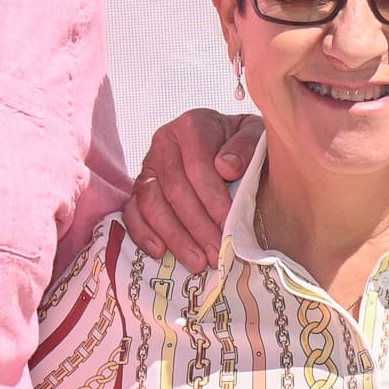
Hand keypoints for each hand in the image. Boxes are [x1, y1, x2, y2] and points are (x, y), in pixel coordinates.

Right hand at [127, 107, 258, 268]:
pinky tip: (160, 253)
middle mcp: (164, 142)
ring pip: (151, 203)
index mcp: (193, 126)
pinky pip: (132, 211)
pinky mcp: (140, 187)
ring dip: (174, 236)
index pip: (198, 167)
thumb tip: (226, 167)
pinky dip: (142, 233)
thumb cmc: (243, 143)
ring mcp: (148, 165)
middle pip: (174, 189)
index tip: (229, 227)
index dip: (213, 200)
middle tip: (217, 254)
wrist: (228, 142)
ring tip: (197, 262)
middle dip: (197, 227)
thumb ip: (246, 146)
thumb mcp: (255, 135)